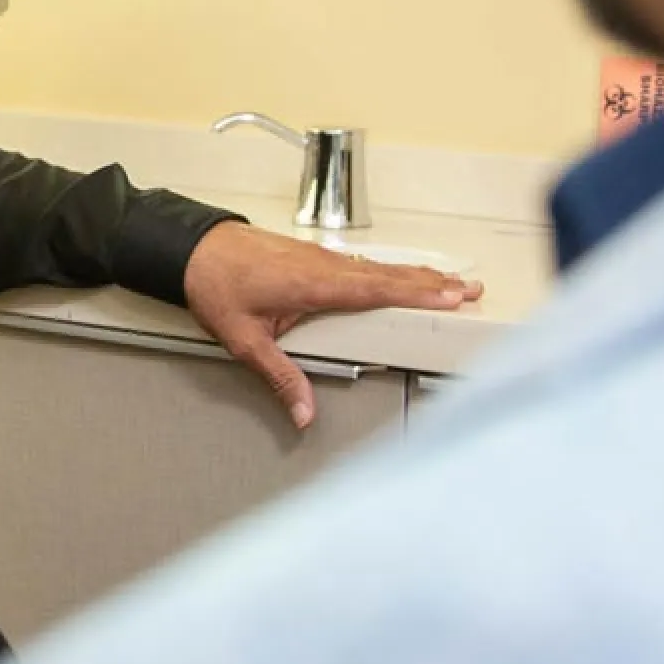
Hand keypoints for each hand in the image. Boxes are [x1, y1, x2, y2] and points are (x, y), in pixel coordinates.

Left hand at [181, 223, 484, 428]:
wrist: (192, 249)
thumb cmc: (215, 286)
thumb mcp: (244, 340)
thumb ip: (279, 378)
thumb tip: (303, 413)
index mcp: (314, 284)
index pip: (378, 289)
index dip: (418, 292)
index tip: (452, 294)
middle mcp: (323, 266)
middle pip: (389, 275)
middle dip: (432, 281)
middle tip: (471, 288)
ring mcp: (320, 258)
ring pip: (378, 268)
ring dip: (416, 275)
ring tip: (449, 282)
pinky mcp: (312, 257)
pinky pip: (361, 265)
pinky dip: (390, 271)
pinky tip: (400, 278)